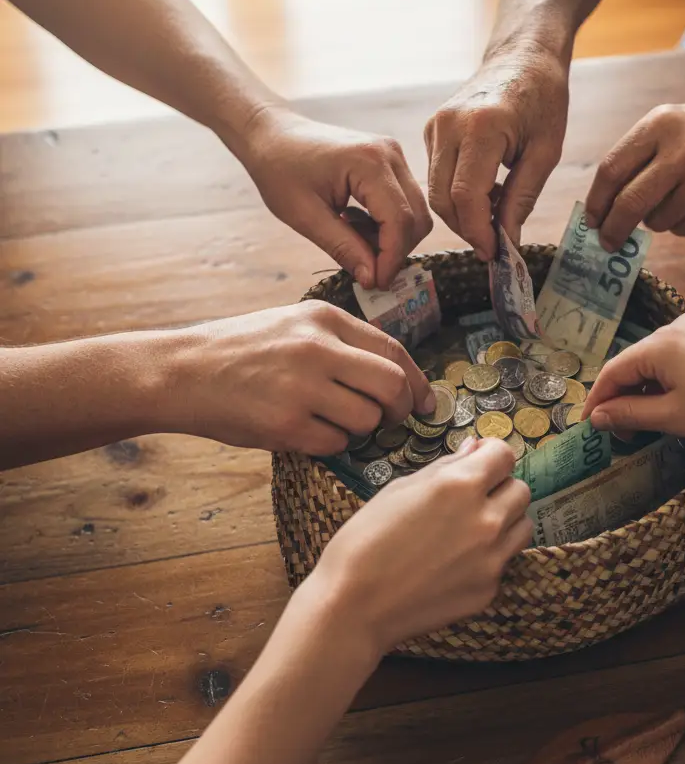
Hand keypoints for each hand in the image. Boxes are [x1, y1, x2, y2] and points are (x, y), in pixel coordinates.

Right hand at [162, 301, 434, 454]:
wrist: (180, 372)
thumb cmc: (240, 350)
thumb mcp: (294, 325)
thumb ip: (342, 342)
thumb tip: (396, 374)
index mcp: (324, 318)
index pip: (393, 350)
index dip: (416, 380)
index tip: (426, 400)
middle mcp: (317, 348)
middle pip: (391, 386)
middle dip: (402, 409)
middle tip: (394, 420)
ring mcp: (301, 388)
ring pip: (367, 419)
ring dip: (362, 429)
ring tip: (335, 421)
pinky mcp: (284, 424)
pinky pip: (335, 444)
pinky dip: (331, 444)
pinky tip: (308, 432)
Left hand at [236, 106, 432, 289]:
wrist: (271, 134)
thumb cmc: (279, 169)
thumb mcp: (304, 216)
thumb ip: (343, 247)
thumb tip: (372, 279)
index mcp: (370, 162)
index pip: (400, 221)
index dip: (391, 259)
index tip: (375, 283)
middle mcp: (390, 154)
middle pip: (417, 219)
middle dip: (395, 251)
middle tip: (365, 269)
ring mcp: (393, 155)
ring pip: (415, 213)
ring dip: (392, 238)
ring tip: (354, 240)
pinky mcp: (390, 161)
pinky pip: (404, 202)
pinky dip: (387, 224)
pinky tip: (356, 224)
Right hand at [309, 437, 532, 650]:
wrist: (353, 606)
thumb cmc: (365, 541)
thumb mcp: (399, 489)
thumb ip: (445, 467)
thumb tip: (473, 449)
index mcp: (461, 486)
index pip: (505, 455)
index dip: (492, 453)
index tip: (481, 458)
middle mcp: (485, 520)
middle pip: (520, 490)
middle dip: (500, 487)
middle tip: (474, 495)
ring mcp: (491, 559)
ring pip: (522, 525)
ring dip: (505, 519)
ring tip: (471, 527)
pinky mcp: (488, 589)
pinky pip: (504, 561)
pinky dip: (489, 555)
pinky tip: (456, 560)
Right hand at [425, 48, 568, 258]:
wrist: (522, 56)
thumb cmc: (542, 98)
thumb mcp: (546, 152)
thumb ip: (522, 197)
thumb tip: (506, 240)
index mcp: (481, 127)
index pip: (466, 196)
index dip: (478, 231)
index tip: (495, 252)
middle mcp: (448, 125)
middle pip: (444, 198)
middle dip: (468, 229)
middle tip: (494, 245)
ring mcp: (435, 126)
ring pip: (436, 191)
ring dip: (462, 215)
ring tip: (495, 220)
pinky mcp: (432, 130)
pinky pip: (437, 176)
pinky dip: (457, 195)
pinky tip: (486, 195)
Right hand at [582, 312, 684, 444]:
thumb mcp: (673, 416)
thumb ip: (629, 414)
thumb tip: (596, 416)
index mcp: (659, 343)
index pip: (613, 370)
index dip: (597, 399)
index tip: (588, 425)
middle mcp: (675, 325)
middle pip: (634, 362)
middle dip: (622, 396)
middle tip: (620, 430)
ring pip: (656, 359)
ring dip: (645, 388)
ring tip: (647, 421)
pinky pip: (678, 355)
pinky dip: (668, 378)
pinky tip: (674, 401)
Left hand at [585, 98, 684, 249]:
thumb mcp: (671, 124)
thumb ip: (637, 156)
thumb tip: (602, 206)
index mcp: (660, 123)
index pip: (612, 169)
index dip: (597, 200)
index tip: (591, 220)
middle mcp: (682, 148)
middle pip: (630, 202)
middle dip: (614, 228)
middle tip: (607, 242)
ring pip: (658, 220)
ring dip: (655, 222)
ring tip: (672, 201)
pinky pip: (684, 229)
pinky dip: (681, 225)